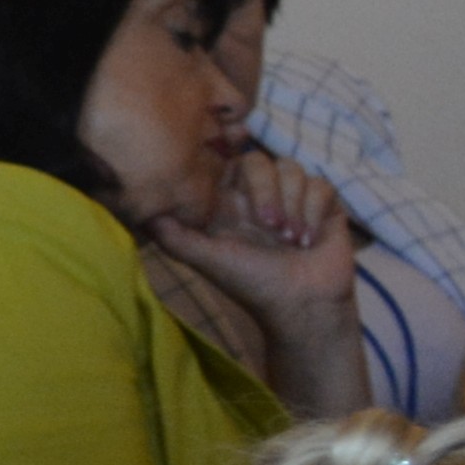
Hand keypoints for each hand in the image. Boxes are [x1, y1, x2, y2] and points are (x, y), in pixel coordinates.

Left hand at [170, 145, 369, 410]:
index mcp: (229, 201)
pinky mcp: (323, 205)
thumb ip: (172, 235)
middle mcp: (258, 194)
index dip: (233, 172)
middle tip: (271, 228)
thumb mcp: (205, 259)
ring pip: (292, 169)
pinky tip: (310, 239)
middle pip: (259, 160)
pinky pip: (320, 185)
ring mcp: (292, 197)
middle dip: (267, 193)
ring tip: (292, 241)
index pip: (226, 161)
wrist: (302, 304)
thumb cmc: (251, 283)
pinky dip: (315, 211)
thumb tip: (141, 212)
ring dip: (293, 206)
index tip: (240, 201)